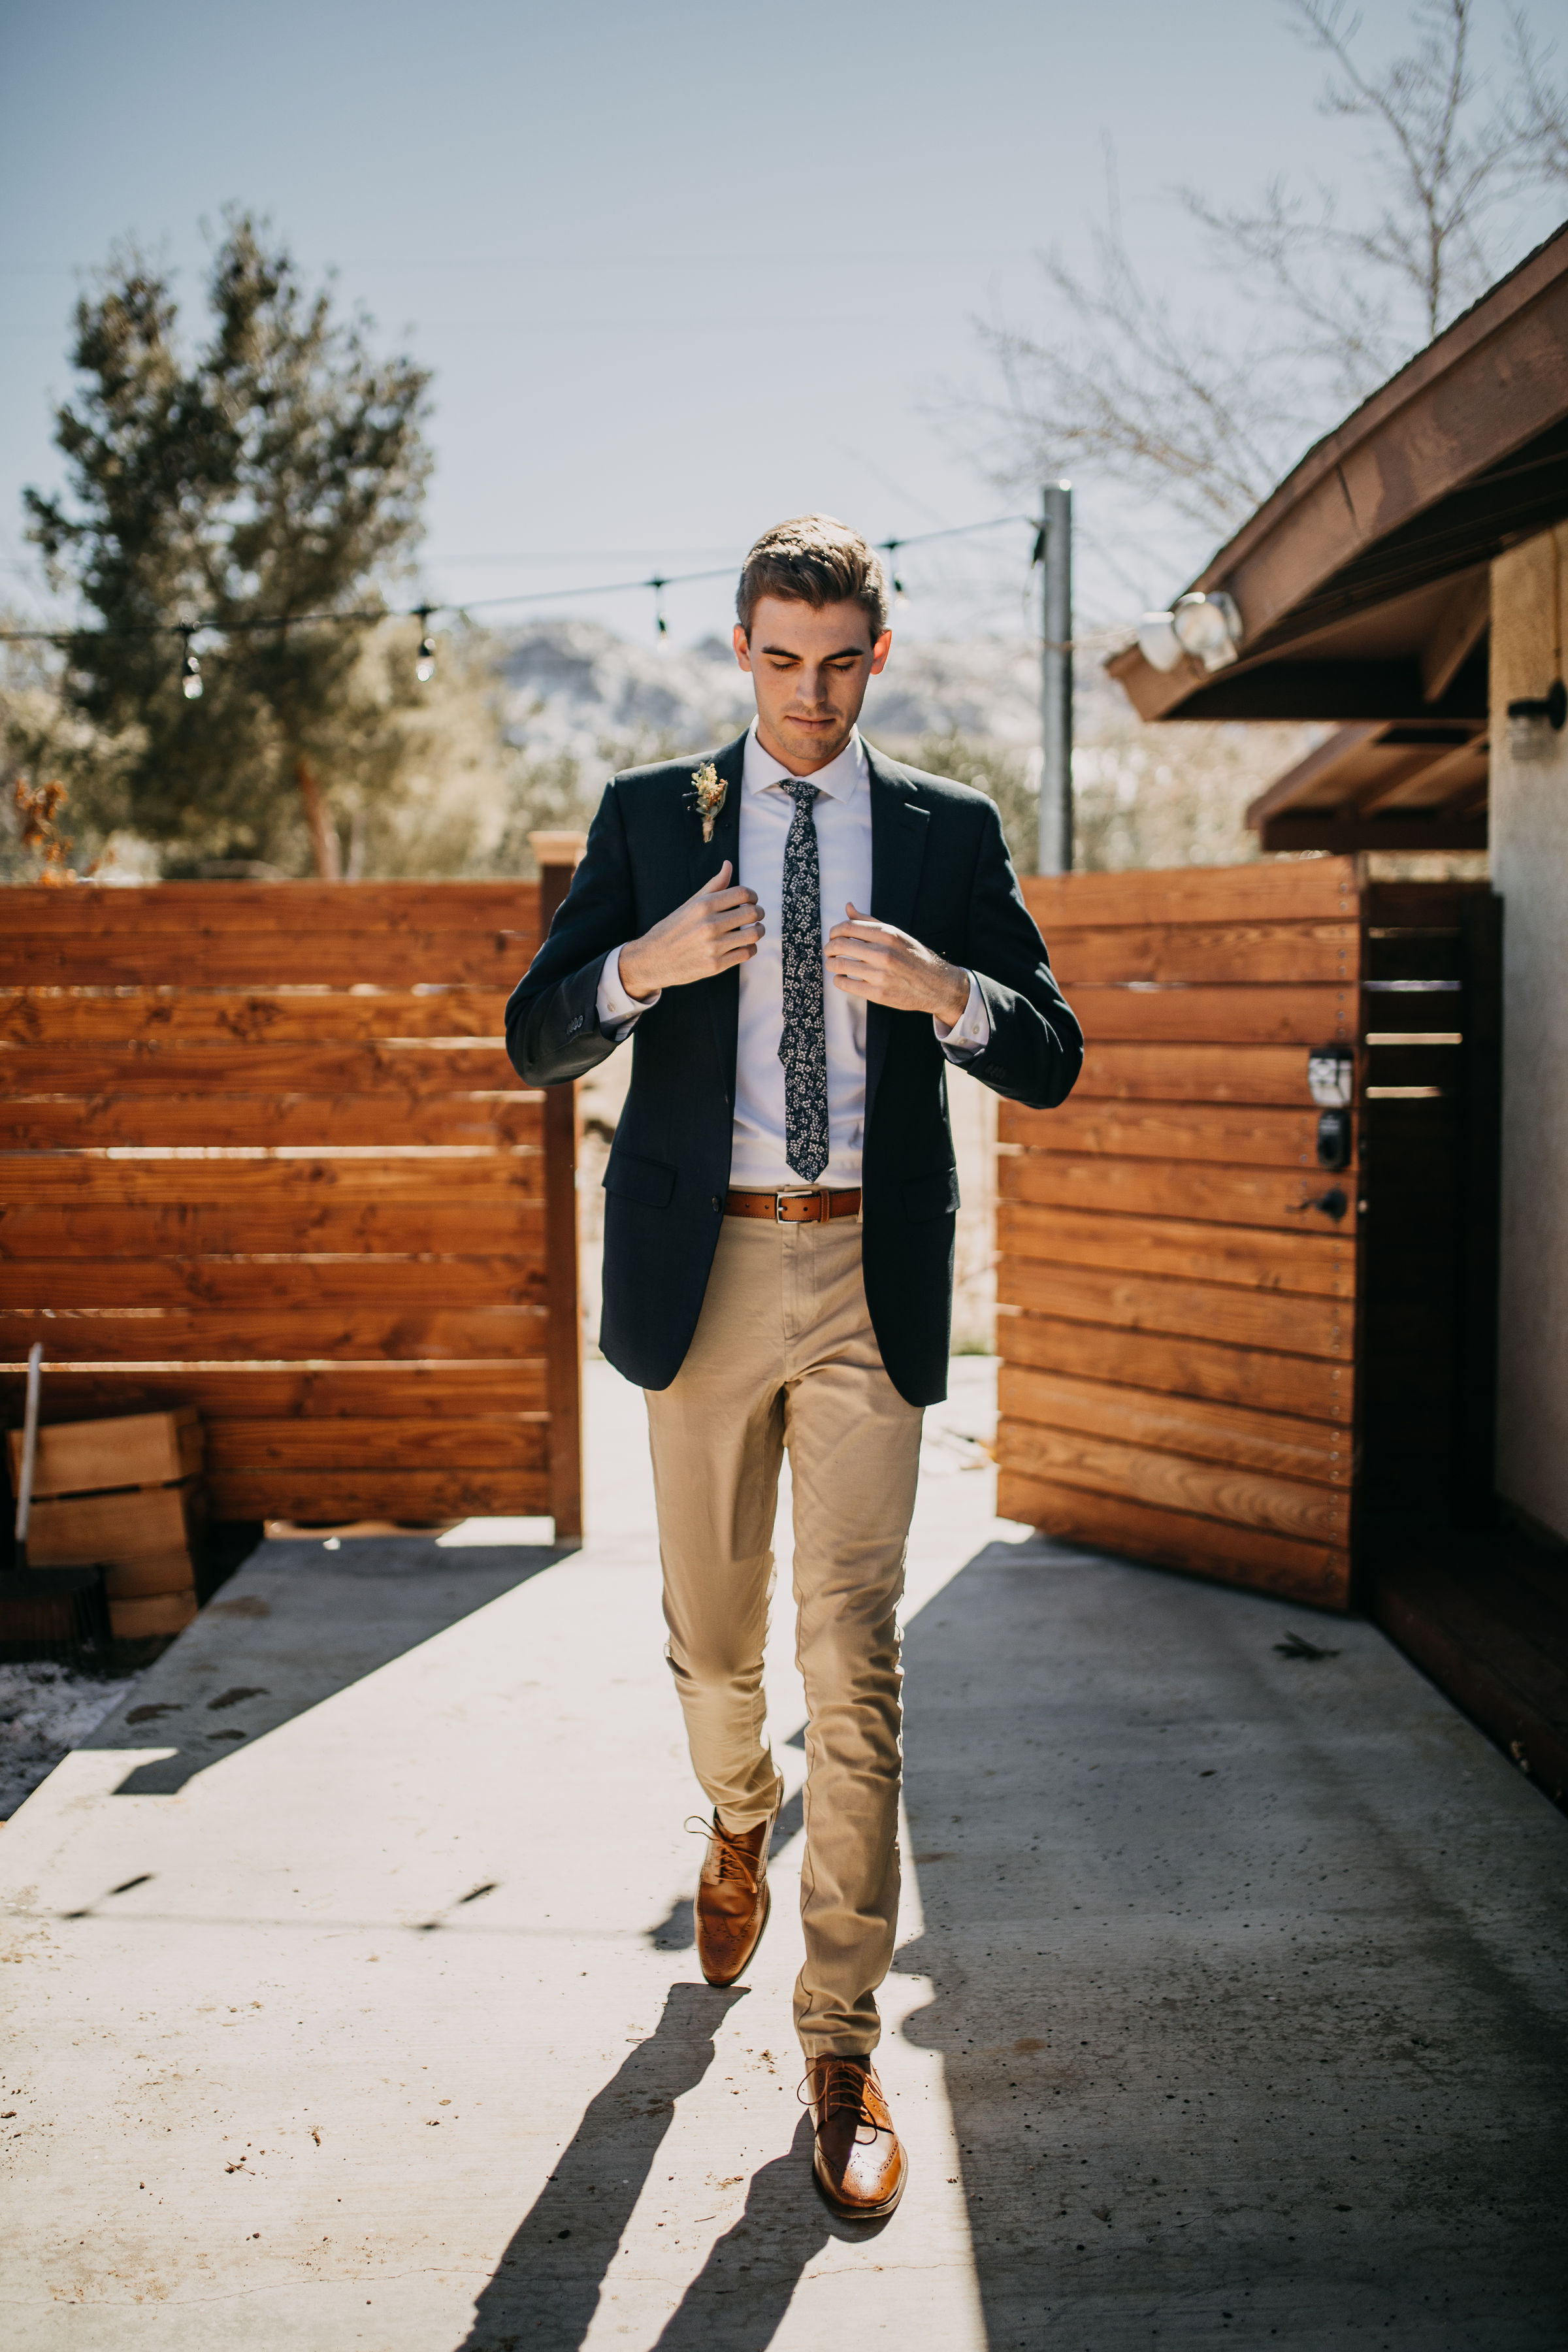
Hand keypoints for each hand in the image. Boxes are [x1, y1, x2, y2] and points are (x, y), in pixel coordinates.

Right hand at [618, 862, 763, 996]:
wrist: (653, 959)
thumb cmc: (673, 929)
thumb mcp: (690, 904)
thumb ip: (713, 886)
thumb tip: (728, 864)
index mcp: (703, 905)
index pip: (743, 893)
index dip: (753, 896)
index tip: (751, 900)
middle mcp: (709, 924)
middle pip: (752, 913)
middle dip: (759, 912)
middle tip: (756, 914)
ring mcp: (713, 946)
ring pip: (754, 934)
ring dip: (759, 930)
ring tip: (754, 929)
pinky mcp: (716, 965)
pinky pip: (747, 953)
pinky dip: (750, 948)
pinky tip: (744, 945)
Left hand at [824, 903, 969, 1024]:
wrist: (936, 985)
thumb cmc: (914, 957)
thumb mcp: (896, 934)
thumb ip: (870, 921)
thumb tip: (848, 907)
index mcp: (888, 934)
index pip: (848, 927)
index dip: (834, 931)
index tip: (833, 936)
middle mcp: (883, 953)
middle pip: (840, 944)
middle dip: (829, 947)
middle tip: (829, 951)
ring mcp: (880, 974)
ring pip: (839, 965)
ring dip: (831, 963)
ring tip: (833, 964)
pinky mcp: (878, 994)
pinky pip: (845, 985)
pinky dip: (838, 980)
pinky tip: (842, 978)